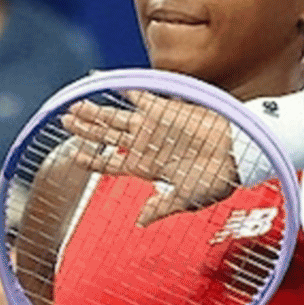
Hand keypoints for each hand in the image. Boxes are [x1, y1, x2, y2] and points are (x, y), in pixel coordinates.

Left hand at [61, 92, 240, 225]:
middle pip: (108, 136)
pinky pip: (137, 96)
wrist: (239, 153)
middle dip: (86, 129)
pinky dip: (120, 89)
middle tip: (65, 122)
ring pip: (115, 117)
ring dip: (94, 112)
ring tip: (73, 107)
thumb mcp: (186, 199)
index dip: (93, 158)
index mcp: (147, 168)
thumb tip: (139, 222)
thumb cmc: (217, 179)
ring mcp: (154, 126)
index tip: (75, 155)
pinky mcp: (165, 110)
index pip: (112, 162)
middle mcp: (146, 145)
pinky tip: (102, 82)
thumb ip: (160, 207)